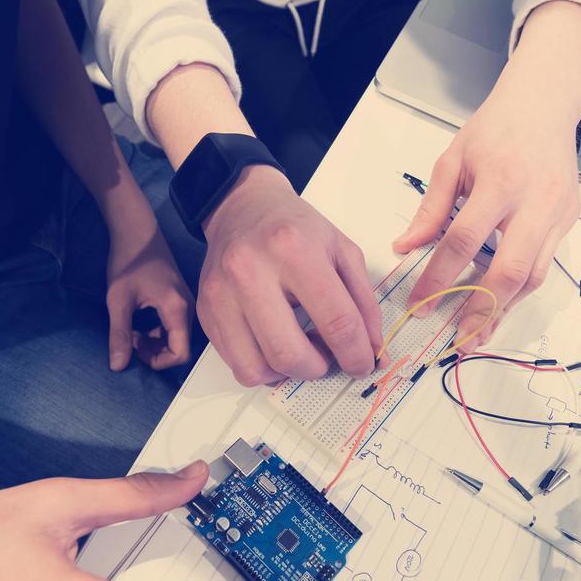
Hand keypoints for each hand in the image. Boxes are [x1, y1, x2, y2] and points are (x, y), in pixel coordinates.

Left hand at [106, 213, 193, 370]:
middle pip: (180, 347)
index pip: (180, 353)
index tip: (134, 350)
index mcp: (178, 308)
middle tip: (129, 339)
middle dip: (154, 352)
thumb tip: (117, 366)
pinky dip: (157, 332)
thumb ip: (119, 334)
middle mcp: (188, 307)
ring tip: (131, 332)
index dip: (157, 361)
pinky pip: (174, 326)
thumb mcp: (118, 300)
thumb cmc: (129, 260)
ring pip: (177, 337)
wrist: (137, 231)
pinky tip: (138, 322)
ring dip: (154, 342)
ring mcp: (186, 302)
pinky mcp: (180, 298)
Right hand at [198, 166, 381, 385]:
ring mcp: (221, 294)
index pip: (336, 321)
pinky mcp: (206, 311)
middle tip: (328, 357)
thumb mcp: (342, 251)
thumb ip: (363, 303)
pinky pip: (237, 365)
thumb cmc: (294, 228)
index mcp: (293, 250)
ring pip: (257, 369)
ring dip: (288, 373)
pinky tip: (275, 344)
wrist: (242, 206)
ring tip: (301, 350)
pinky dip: (263, 367)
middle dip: (318, 369)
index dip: (356, 354)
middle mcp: (250, 271)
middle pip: (290, 354)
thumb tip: (373, 352)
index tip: (362, 364)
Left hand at [393, 1, 580, 347]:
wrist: (543, 105)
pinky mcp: (570, 220)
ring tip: (477, 332)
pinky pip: (544, 265)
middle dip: (481, 310)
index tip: (419, 304)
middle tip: (458, 340)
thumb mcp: (452, 162)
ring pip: (533, 276)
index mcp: (499, 181)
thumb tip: (405, 248)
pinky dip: (520, 290)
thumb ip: (430, 210)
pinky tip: (498, 304)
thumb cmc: (494, 131)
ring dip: (504, 309)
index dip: (439, 278)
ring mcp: (558, 213)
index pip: (463, 242)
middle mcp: (534, 201)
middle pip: (509, 270)